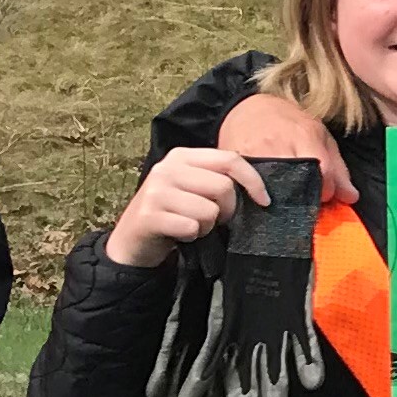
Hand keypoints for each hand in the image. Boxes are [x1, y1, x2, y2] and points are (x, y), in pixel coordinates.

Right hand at [104, 144, 270, 267]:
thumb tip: (257, 189)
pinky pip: (192, 227)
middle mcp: (167, 168)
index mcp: (182, 156)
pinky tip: (179, 234)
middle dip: (226, 210)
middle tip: (212, 220)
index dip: (253, 180)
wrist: (132, 240)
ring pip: (209, 210)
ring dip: (207, 226)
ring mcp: (156, 191)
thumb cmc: (172, 213)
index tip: (264, 200)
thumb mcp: (192, 188)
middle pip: (223, 187)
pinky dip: (192, 236)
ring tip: (191, 226)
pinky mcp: (149, 216)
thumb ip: (217, 180)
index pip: (230, 159)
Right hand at [217, 89, 353, 205]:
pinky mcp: (236, 163)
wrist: (248, 108)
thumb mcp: (319, 135)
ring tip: (286, 198)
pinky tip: (265, 195)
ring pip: (274, 189)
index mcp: (304, 135)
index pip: (323, 172)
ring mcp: (254, 154)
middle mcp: (279, 144)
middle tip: (304, 200)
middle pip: (298, 183)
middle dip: (305, 198)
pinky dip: (260, 196)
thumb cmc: (289, 122)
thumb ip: (338, 167)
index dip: (327, 191)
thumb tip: (351, 198)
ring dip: (283, 199)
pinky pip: (250, 188)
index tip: (323, 196)